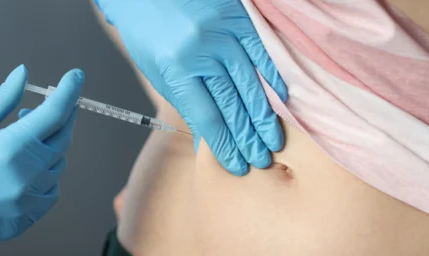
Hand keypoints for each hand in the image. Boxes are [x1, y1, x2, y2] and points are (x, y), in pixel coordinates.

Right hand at [0, 65, 83, 254]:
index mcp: (11, 150)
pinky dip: (45, 177)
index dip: (68, 92)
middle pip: (61, 140)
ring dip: (49, 148)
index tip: (75, 77)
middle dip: (60, 119)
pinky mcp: (22, 222)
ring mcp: (26, 204)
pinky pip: (48, 194)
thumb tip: (23, 74)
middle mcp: (25, 178)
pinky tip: (24, 168)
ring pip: (56, 167)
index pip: (54, 114)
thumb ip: (2, 100)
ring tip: (22, 138)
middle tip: (45, 107)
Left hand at [95, 0, 287, 175]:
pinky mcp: (236, 16)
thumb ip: (185, 102)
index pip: (206, 117)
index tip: (236, 165)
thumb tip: (210, 138)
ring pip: (249, 82)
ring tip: (272, 140)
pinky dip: (271, 74)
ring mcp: (221, 32)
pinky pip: (260, 50)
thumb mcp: (157, 70)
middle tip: (260, 160)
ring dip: (262, 115)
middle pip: (231, 104)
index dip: (224, 145)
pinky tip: (281, 97)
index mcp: (175, 68)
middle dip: (246, 137)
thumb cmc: (148, 31)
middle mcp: (200, 51)